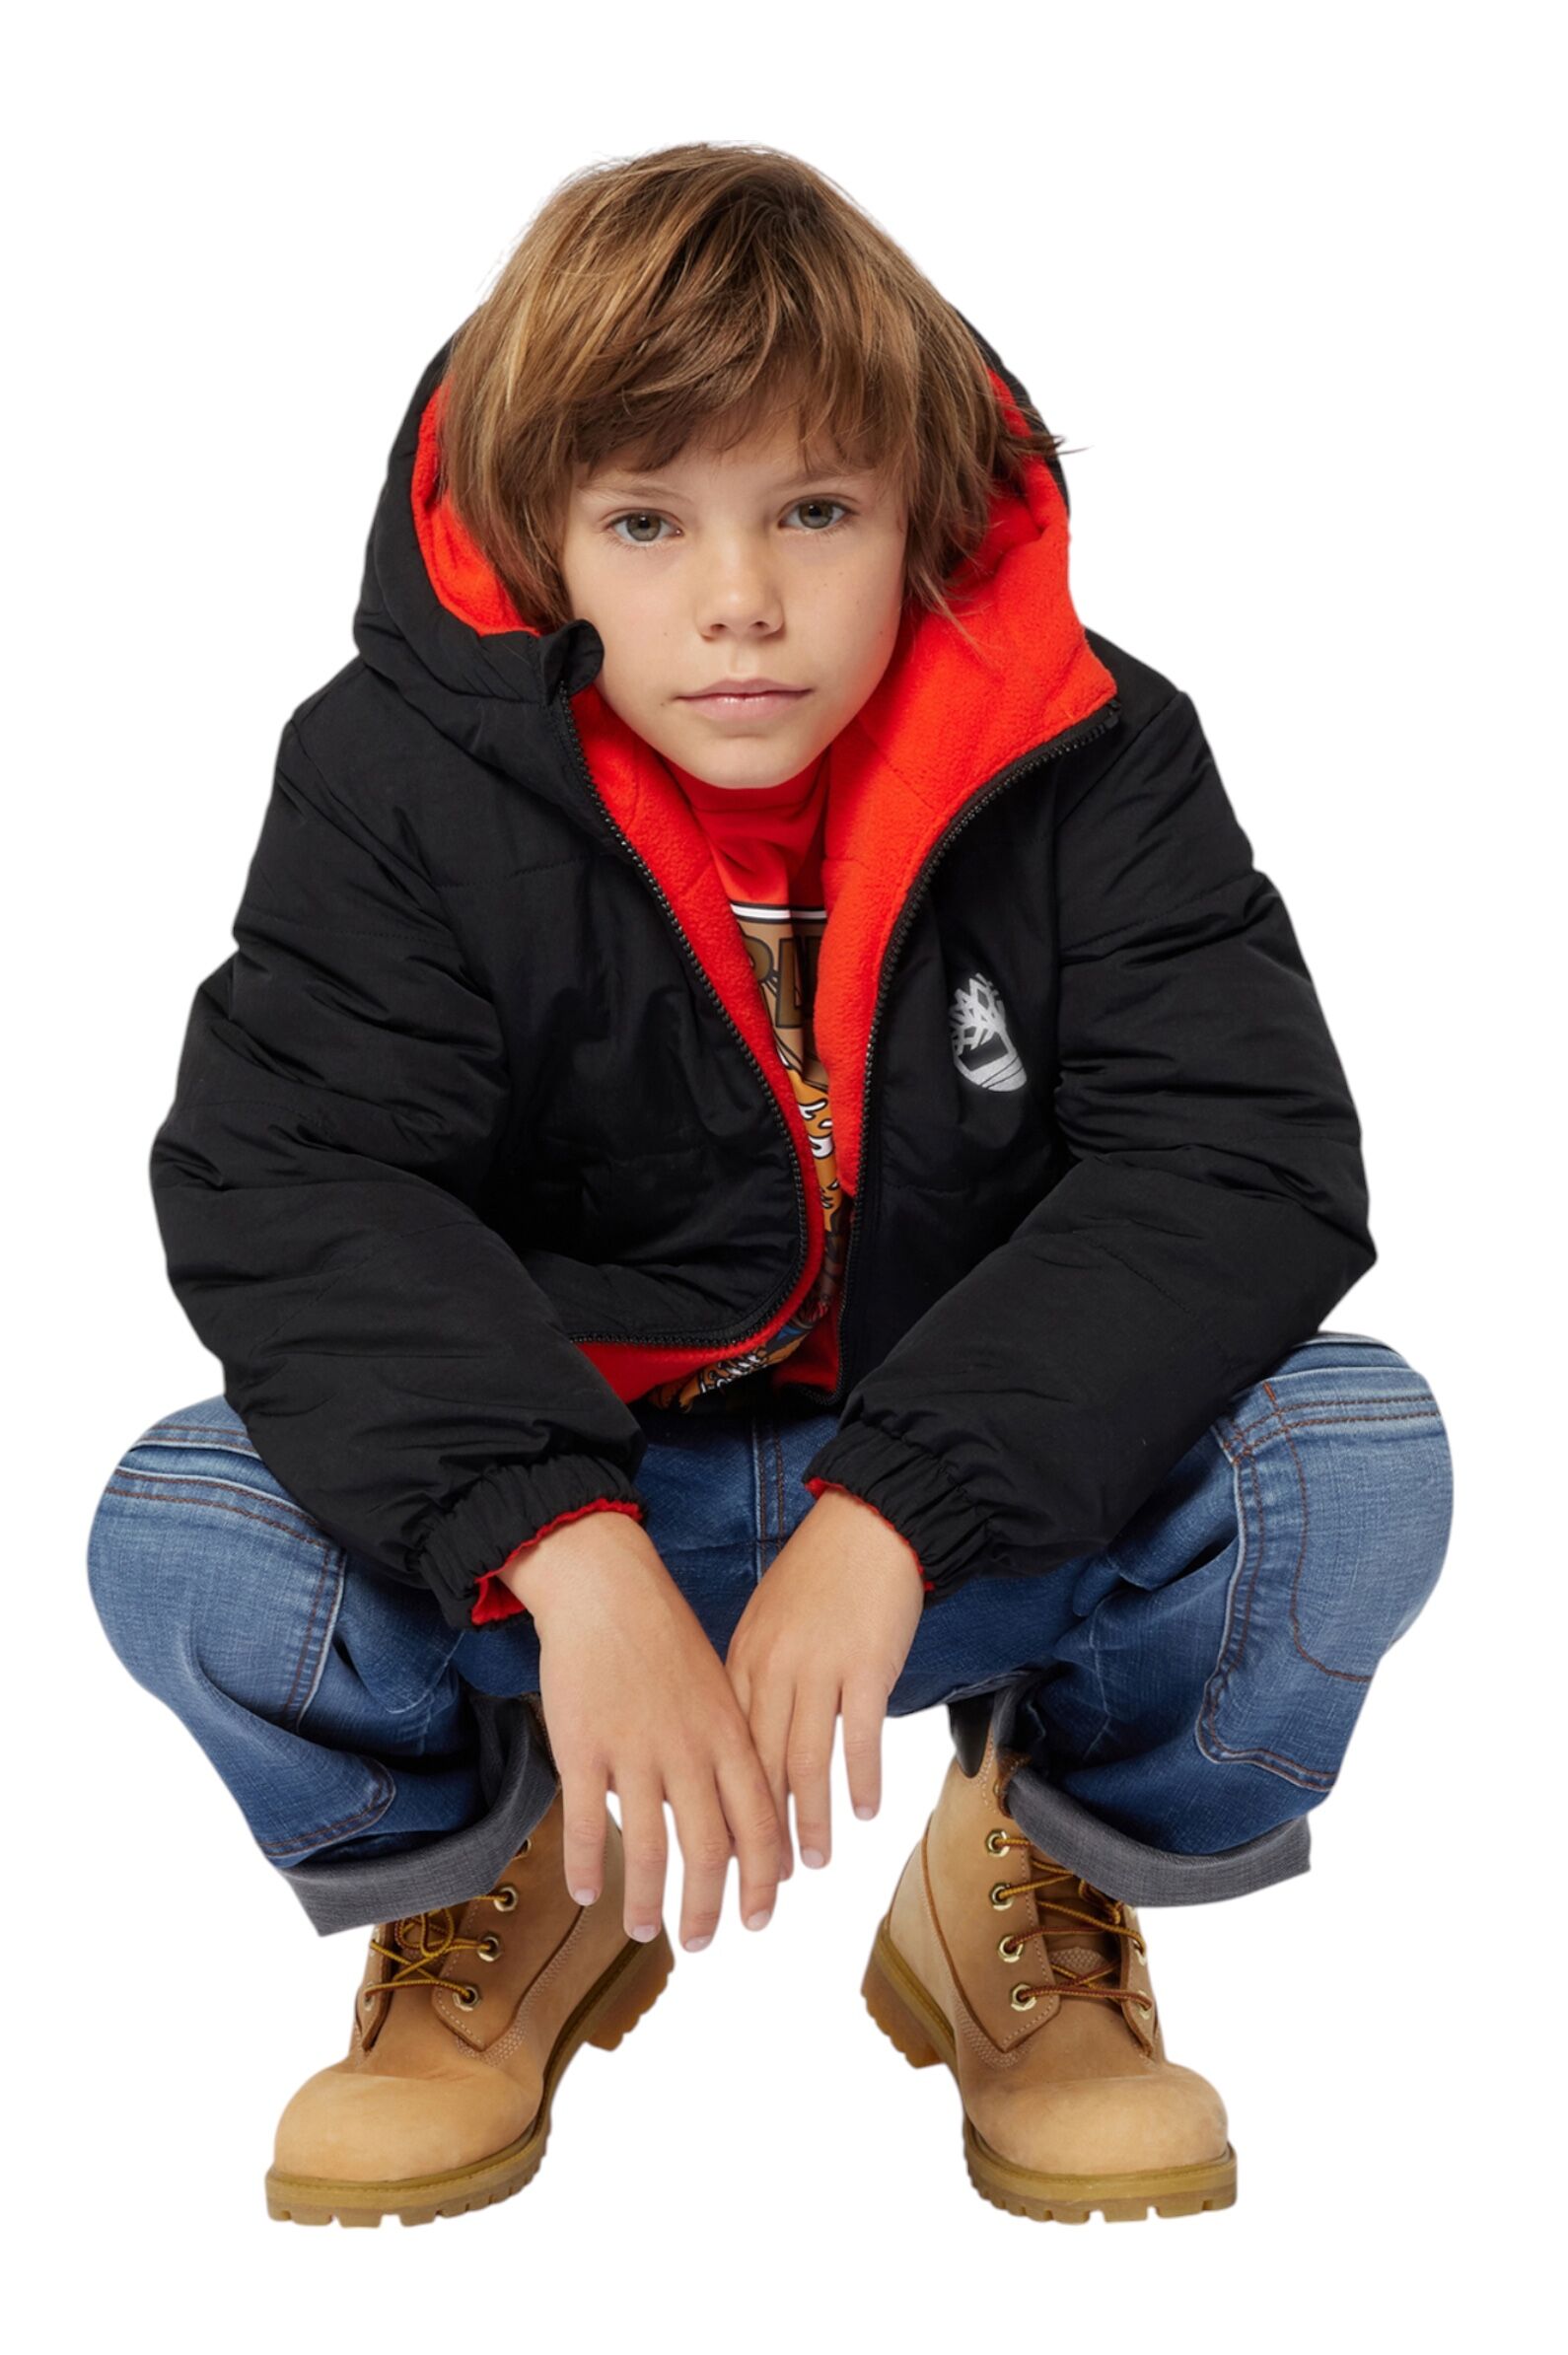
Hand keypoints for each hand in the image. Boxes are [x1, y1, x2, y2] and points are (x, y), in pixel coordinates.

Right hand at [505, 1514, 784, 1952]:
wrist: (607, 1586)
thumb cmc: (662, 1636)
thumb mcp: (715, 1688)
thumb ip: (726, 1749)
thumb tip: (737, 1813)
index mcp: (729, 1734)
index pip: (759, 1824)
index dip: (764, 1878)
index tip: (761, 1916)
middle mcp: (690, 1750)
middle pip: (709, 1851)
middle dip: (708, 1908)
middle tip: (702, 1943)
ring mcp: (636, 1751)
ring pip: (650, 1850)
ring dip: (650, 1901)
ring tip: (645, 1931)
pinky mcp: (584, 1747)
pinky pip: (589, 1823)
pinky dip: (588, 1866)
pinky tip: (586, 1893)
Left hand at [724, 1488, 924, 1874]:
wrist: (868, 1523)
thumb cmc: (820, 1576)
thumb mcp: (767, 1625)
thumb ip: (753, 1681)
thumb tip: (745, 1742)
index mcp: (741, 1663)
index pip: (724, 1754)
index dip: (723, 1811)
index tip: (722, 1859)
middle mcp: (771, 1670)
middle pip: (758, 1770)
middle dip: (757, 1837)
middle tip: (760, 1888)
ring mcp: (817, 1668)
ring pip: (803, 1761)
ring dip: (807, 1820)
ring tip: (809, 1864)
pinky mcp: (864, 1664)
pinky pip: (858, 1734)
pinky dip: (858, 1779)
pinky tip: (862, 1812)